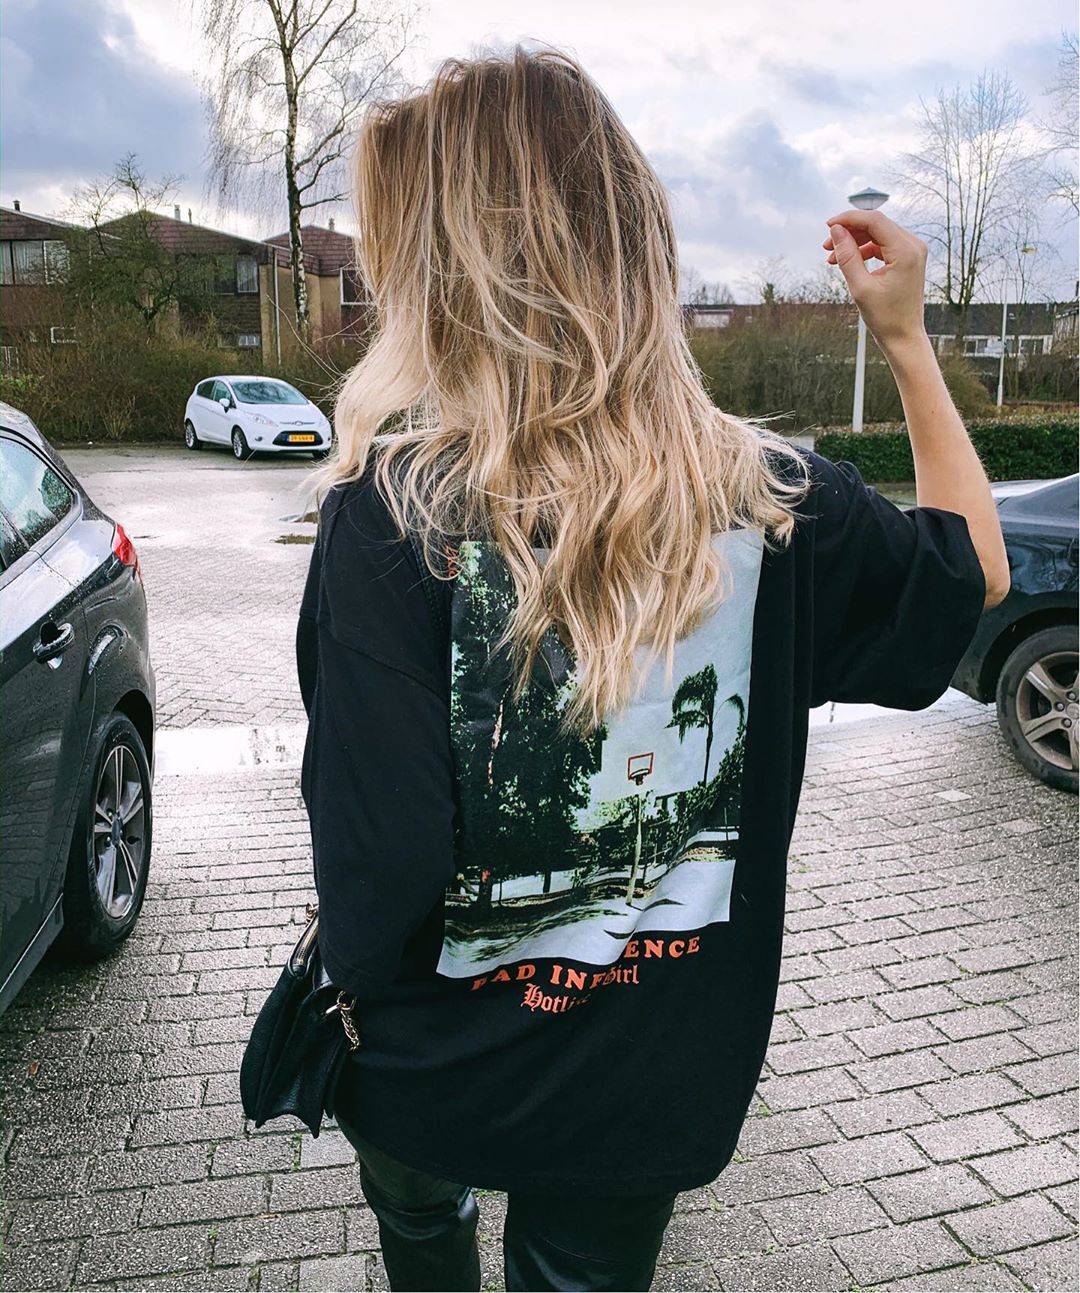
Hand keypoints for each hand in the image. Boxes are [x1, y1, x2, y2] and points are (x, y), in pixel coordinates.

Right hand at [822, 209, 928, 352]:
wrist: (904, 337)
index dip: (849, 219)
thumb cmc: (885, 318)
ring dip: (855, 241)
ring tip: (832, 257)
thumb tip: (836, 231)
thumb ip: (847, 256)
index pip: (875, 221)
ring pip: (878, 233)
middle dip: (850, 231)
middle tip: (826, 245)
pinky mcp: (908, 258)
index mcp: (906, 251)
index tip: (828, 226)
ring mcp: (913, 251)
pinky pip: (883, 245)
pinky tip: (848, 261)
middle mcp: (913, 245)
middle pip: (876, 224)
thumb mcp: (860, 287)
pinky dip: (864, 249)